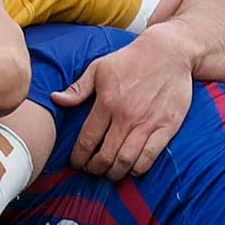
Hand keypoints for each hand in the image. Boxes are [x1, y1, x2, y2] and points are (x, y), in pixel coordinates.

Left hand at [55, 29, 190, 176]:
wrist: (169, 51)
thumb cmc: (131, 59)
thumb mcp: (99, 68)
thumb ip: (78, 88)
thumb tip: (55, 99)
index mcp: (106, 102)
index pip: (86, 141)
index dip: (78, 158)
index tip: (76, 163)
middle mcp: (125, 115)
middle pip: (105, 156)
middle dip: (94, 169)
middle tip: (92, 170)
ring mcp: (147, 122)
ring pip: (125, 161)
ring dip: (114, 173)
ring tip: (110, 172)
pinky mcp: (167, 126)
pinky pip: (149, 157)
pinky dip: (138, 168)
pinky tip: (132, 167)